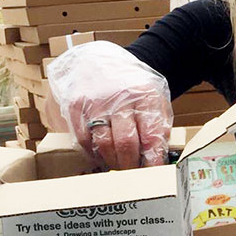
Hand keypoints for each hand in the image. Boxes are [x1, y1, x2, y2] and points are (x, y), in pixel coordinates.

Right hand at [47, 41, 173, 169]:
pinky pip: (83, 139)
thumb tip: (158, 157)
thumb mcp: (155, 100)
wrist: (105, 61)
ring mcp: (96, 102)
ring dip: (112, 161)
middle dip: (131, 165)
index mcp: (145, 96)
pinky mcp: (76, 106)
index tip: (153, 173)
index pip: (151, 135)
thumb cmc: (134, 88)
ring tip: (118, 165)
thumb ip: (159, 126)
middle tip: (133, 174)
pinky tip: (100, 155)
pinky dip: (92, 153)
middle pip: (126, 143)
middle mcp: (120, 99)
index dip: (153, 159)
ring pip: (103, 144)